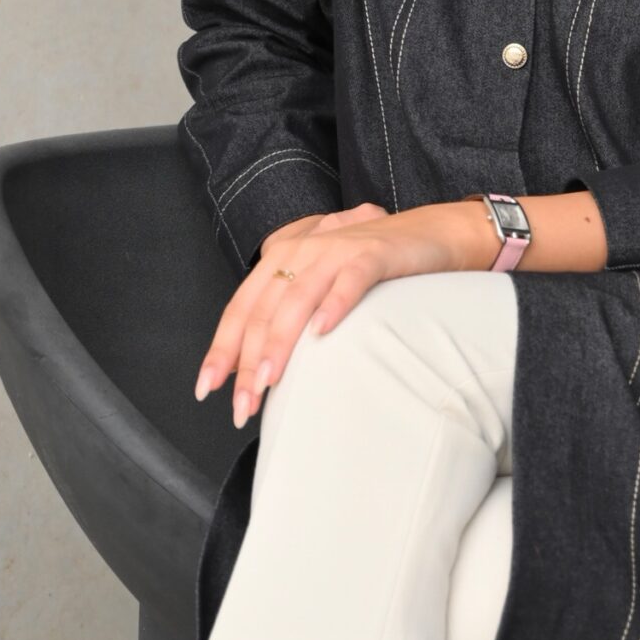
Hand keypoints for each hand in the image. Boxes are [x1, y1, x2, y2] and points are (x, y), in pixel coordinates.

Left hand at [192, 200, 488, 428]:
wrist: (432, 233)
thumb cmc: (372, 265)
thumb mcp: (320, 282)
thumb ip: (287, 312)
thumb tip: (252, 369)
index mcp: (283, 255)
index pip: (241, 307)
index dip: (222, 349)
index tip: (208, 389)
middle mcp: (304, 248)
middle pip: (263, 309)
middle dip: (248, 361)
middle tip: (242, 406)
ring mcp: (338, 248)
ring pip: (297, 297)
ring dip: (279, 341)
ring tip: (269, 381)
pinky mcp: (375, 253)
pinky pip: (350, 280)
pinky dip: (334, 305)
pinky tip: (323, 332)